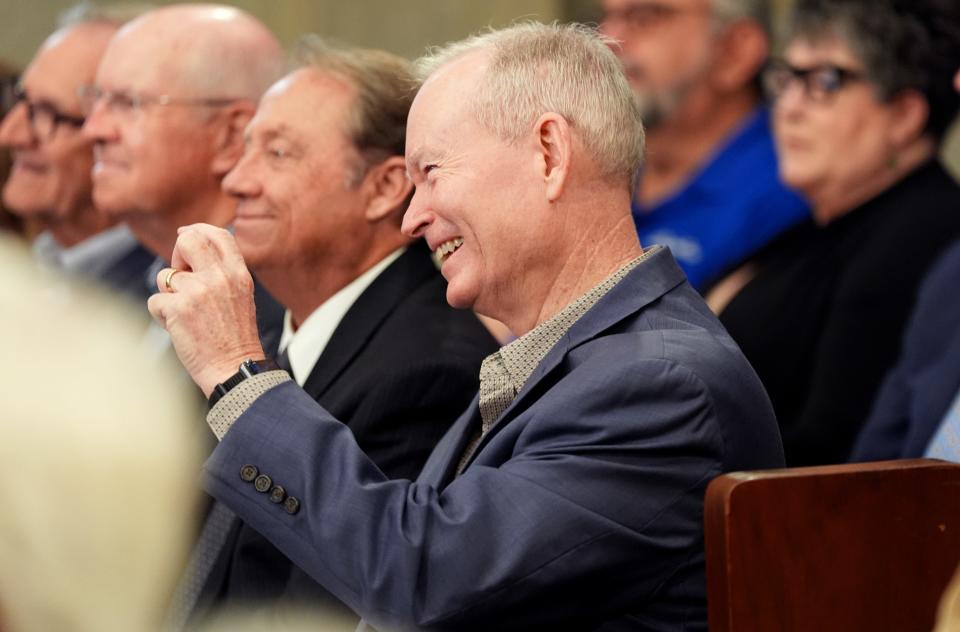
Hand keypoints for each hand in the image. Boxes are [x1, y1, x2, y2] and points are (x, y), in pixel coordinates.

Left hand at [147, 223, 264, 395]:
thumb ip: (222, 272)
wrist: (235, 369)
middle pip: (188, 240)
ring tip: (187, 316)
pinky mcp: (178, 309)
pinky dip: (162, 316)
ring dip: (169, 296)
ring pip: (165, 276)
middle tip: (181, 274)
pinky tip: (181, 329)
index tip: (186, 234)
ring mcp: (198, 292)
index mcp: (238, 274)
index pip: (218, 234)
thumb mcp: (240, 296)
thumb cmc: (234, 338)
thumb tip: (191, 249)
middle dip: (177, 253)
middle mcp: (219, 278)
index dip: (198, 230)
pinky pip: (155, 301)